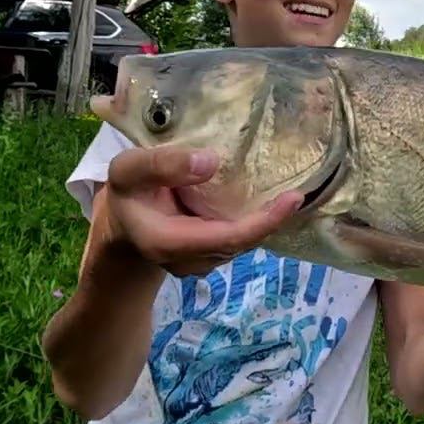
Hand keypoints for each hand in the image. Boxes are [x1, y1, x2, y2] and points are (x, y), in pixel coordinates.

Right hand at [100, 145, 302, 277]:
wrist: (123, 225)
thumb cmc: (128, 193)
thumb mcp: (129, 170)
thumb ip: (162, 165)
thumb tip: (210, 161)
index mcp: (168, 242)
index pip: (227, 238)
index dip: (263, 222)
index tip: (293, 199)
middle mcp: (190, 260)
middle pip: (242, 242)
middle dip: (273, 220)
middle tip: (300, 191)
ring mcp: (203, 262)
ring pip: (243, 242)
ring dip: (267, 220)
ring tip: (290, 192)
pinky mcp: (211, 254)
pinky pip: (239, 238)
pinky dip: (255, 220)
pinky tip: (270, 199)